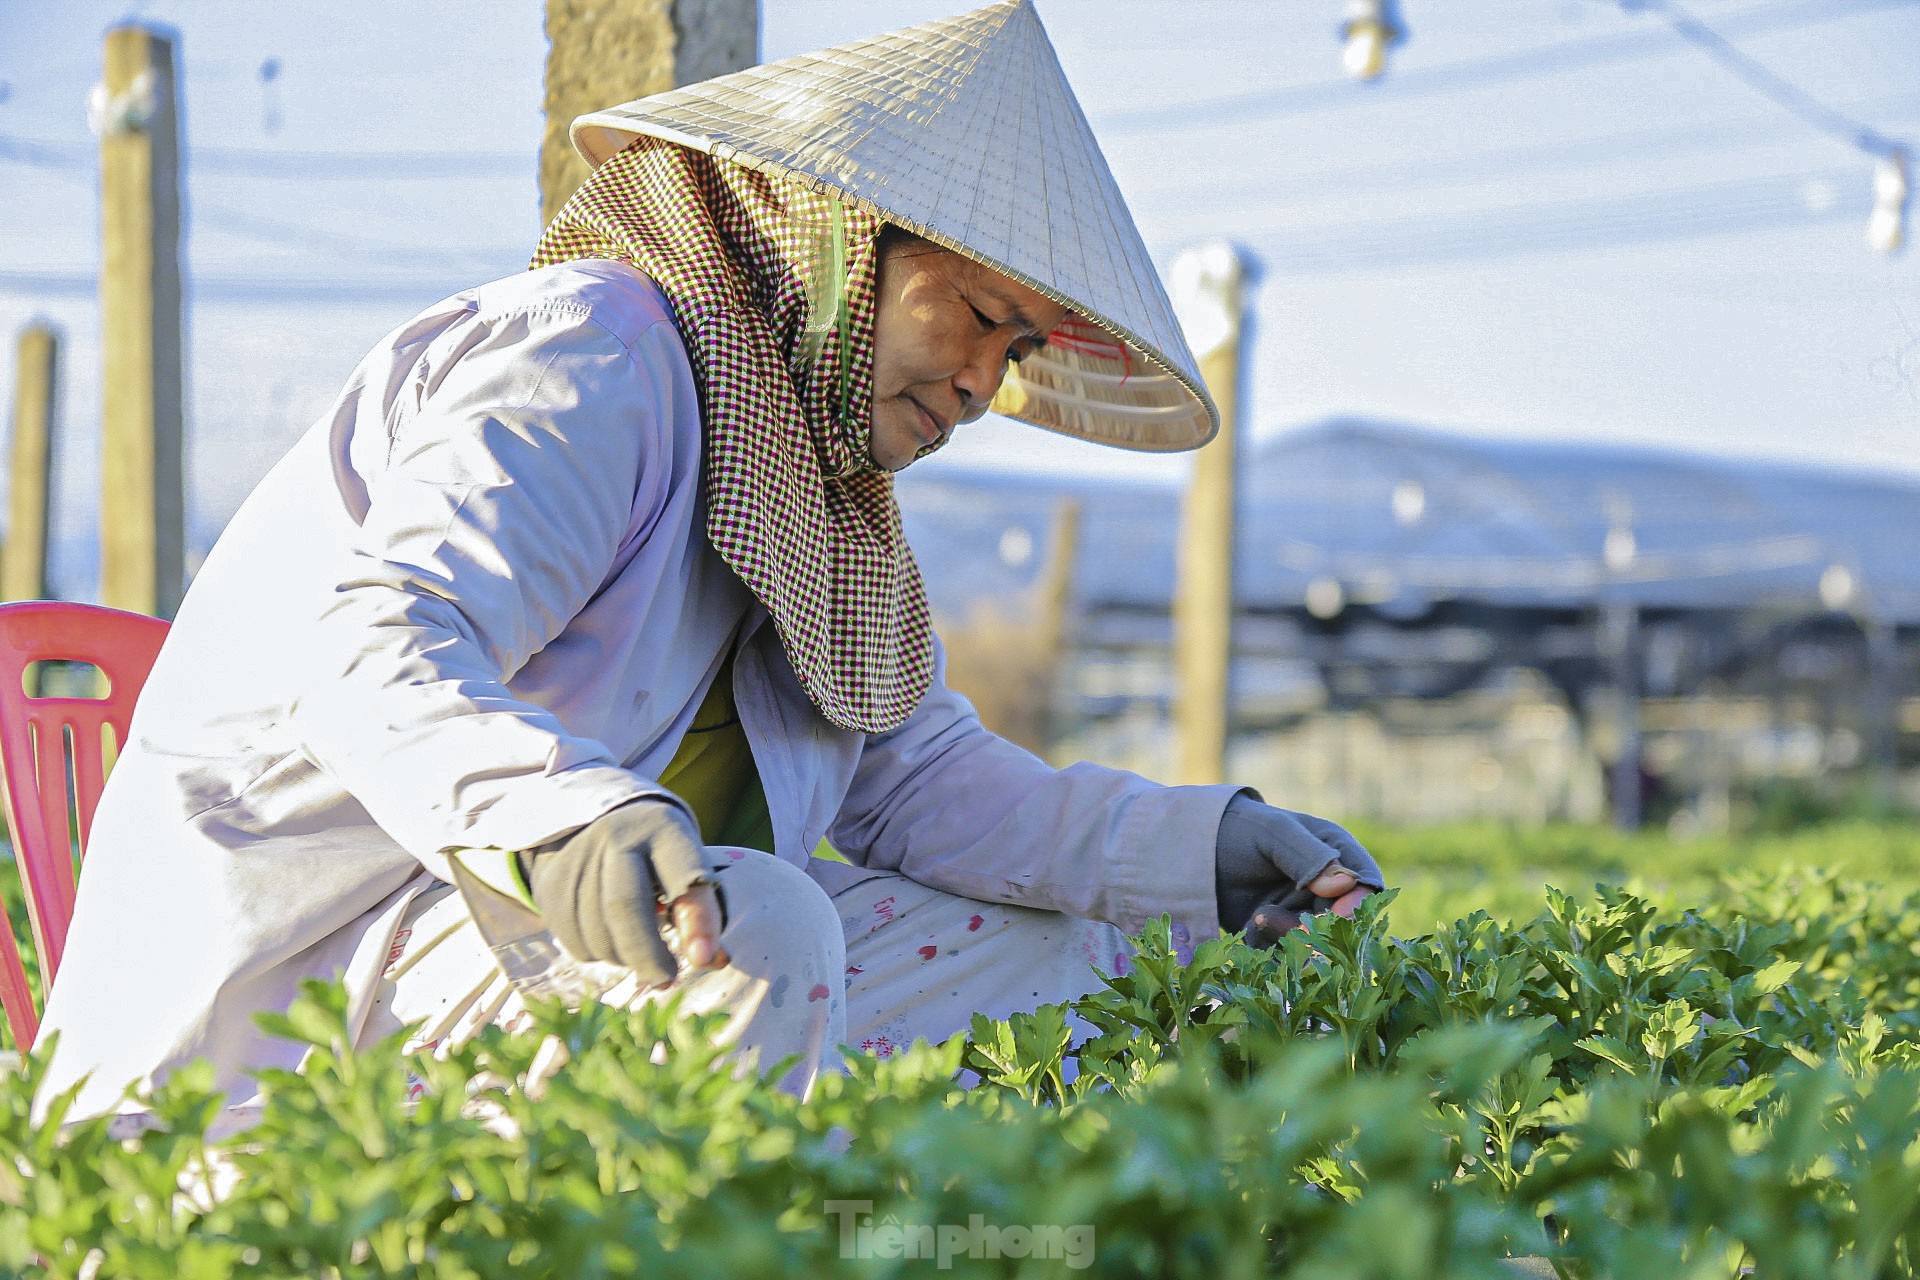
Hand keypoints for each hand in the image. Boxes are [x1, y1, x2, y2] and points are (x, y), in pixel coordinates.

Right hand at [516, 798, 728, 985]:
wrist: (593, 826)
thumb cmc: (655, 856)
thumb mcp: (684, 866)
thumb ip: (701, 912)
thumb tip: (711, 961)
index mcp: (664, 830)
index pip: (683, 877)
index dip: (697, 921)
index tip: (703, 959)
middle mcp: (616, 838)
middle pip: (625, 907)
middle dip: (648, 955)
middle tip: (665, 979)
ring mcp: (577, 860)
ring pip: (597, 932)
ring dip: (623, 958)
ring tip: (637, 949)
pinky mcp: (550, 885)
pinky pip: (576, 942)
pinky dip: (599, 954)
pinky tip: (609, 937)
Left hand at [1214, 795, 1384, 945]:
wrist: (1192, 849)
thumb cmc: (1238, 830)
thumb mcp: (1273, 834)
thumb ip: (1308, 855)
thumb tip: (1346, 883)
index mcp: (1337, 853)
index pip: (1366, 886)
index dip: (1358, 905)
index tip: (1337, 914)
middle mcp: (1327, 887)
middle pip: (1344, 925)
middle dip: (1319, 930)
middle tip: (1290, 927)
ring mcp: (1303, 913)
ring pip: (1316, 945)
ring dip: (1290, 939)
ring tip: (1260, 916)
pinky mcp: (1279, 936)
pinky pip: (1285, 955)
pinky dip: (1269, 946)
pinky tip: (1250, 924)